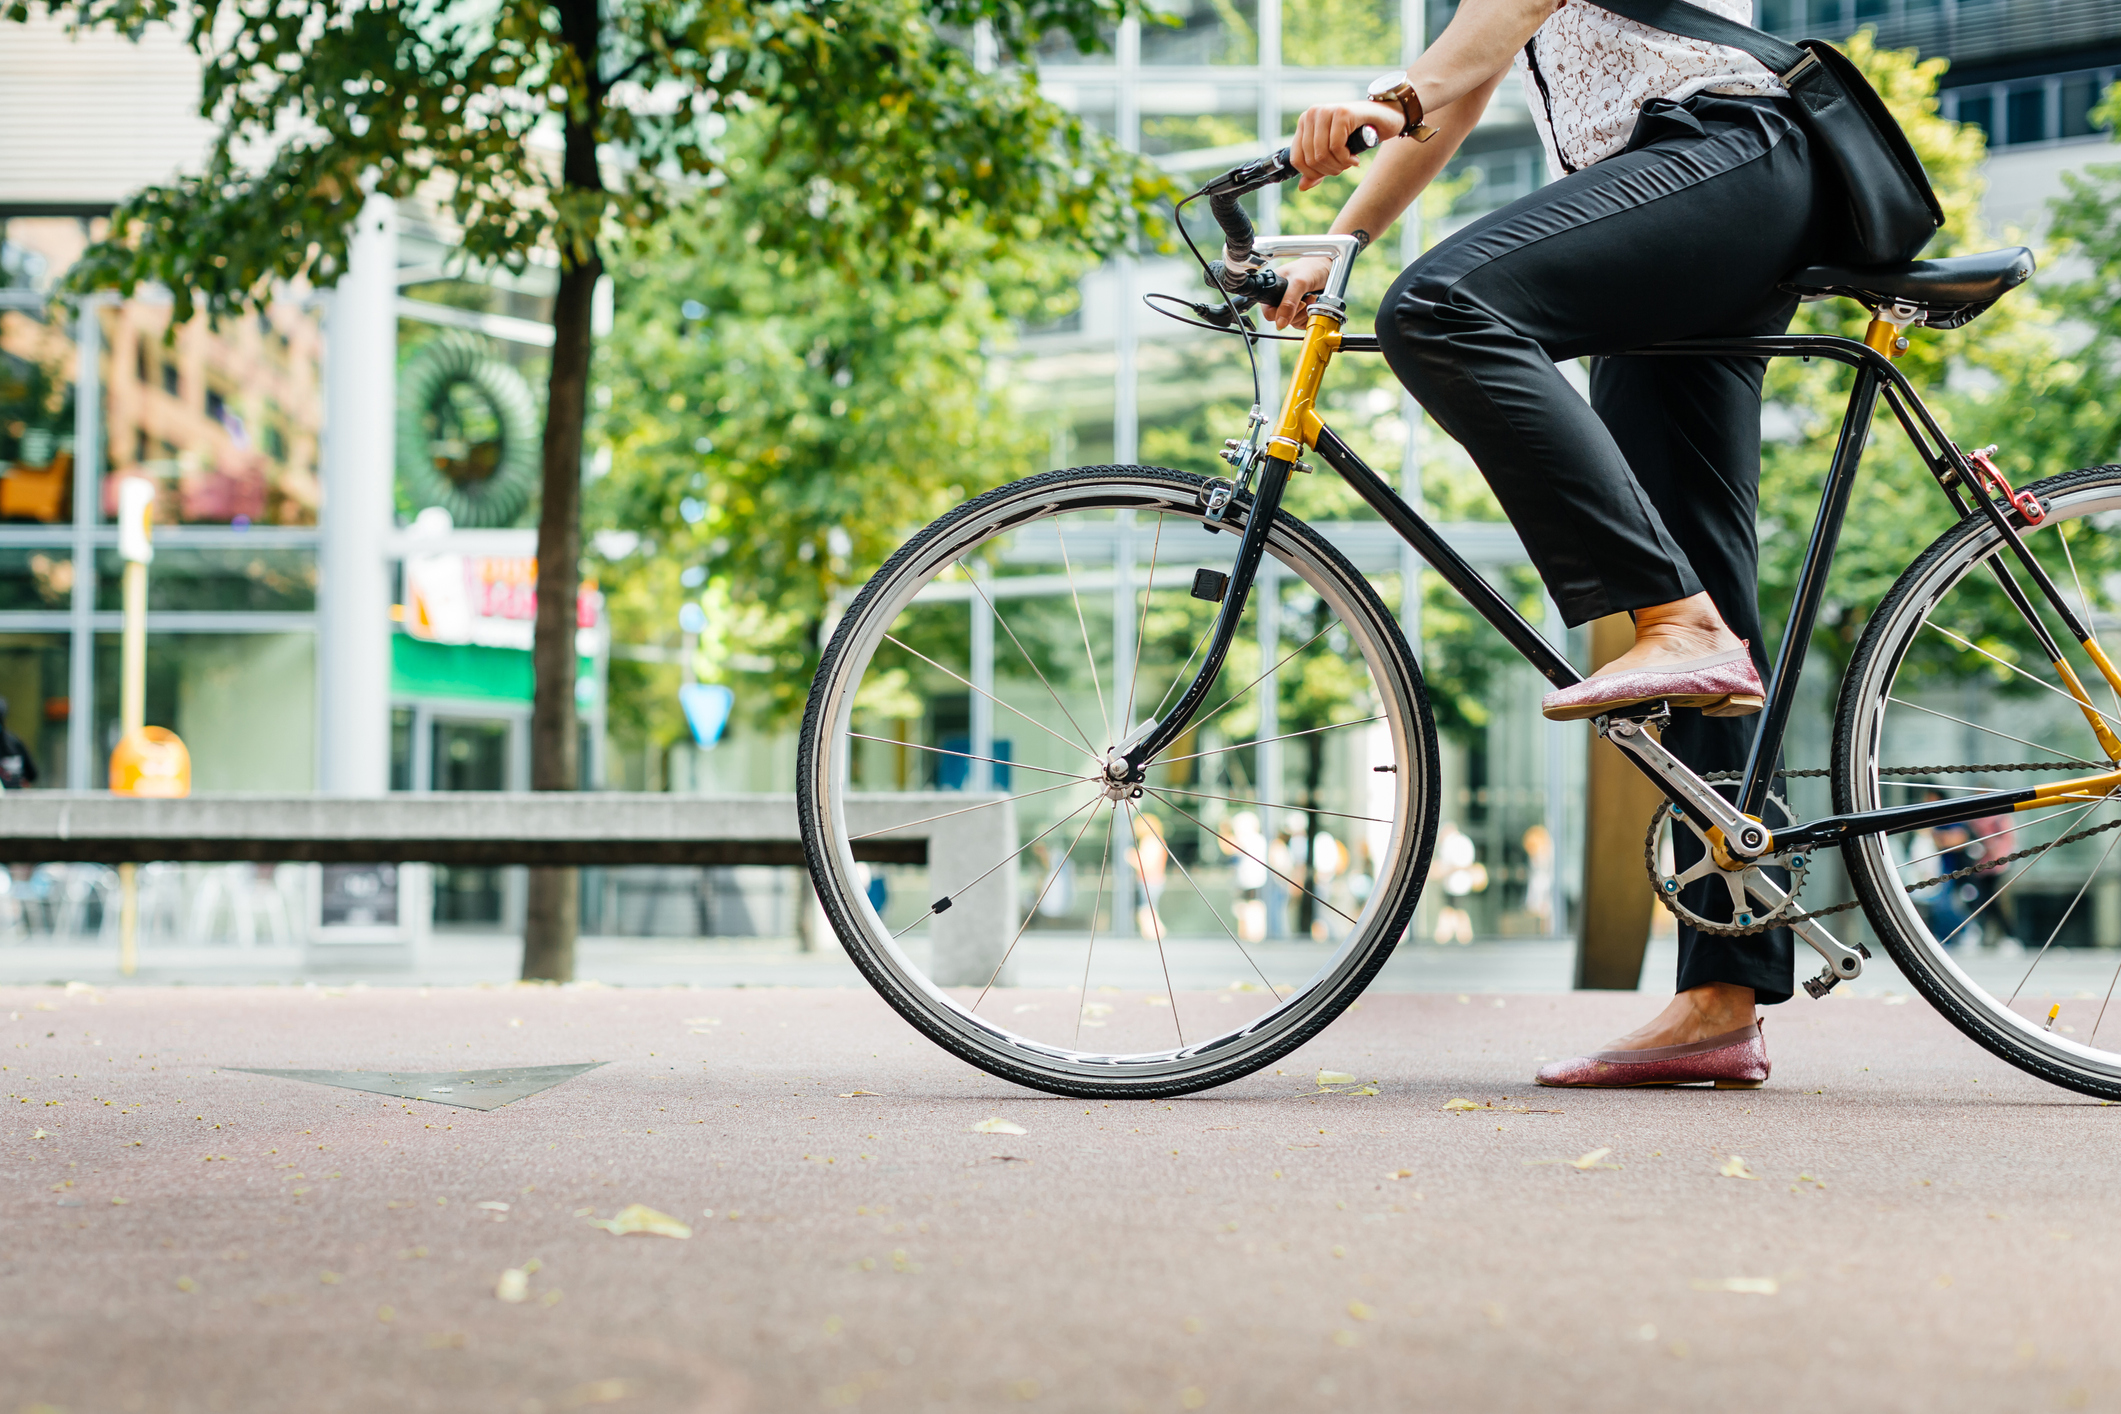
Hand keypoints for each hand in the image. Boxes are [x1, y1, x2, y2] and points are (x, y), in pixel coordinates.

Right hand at [1268, 255, 1331, 329]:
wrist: (1329, 268)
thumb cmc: (1312, 267)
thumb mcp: (1299, 283)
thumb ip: (1288, 302)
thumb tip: (1280, 323)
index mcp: (1272, 289)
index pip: (1268, 313)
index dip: (1280, 313)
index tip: (1294, 304)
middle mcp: (1279, 299)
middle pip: (1282, 320)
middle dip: (1297, 312)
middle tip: (1305, 298)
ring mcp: (1291, 307)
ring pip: (1293, 322)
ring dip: (1305, 313)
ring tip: (1311, 298)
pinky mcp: (1301, 312)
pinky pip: (1302, 323)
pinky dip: (1309, 316)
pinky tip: (1313, 304)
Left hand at [1290, 100, 1404, 189]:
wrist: (1387, 117)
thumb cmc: (1359, 134)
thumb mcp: (1334, 154)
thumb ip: (1318, 168)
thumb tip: (1302, 187)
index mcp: (1305, 122)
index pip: (1297, 159)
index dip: (1312, 174)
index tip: (1329, 173)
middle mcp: (1312, 114)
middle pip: (1310, 159)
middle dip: (1329, 170)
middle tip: (1344, 167)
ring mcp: (1326, 111)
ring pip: (1322, 154)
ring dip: (1338, 166)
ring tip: (1350, 162)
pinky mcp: (1341, 113)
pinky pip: (1336, 147)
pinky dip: (1346, 159)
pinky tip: (1354, 159)